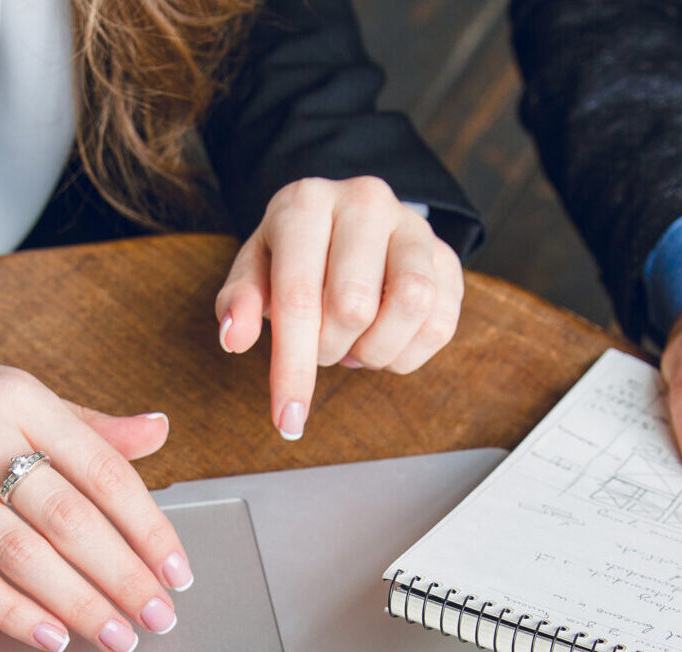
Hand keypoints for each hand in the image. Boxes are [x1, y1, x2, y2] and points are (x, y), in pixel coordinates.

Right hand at [0, 337, 192, 651]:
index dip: (148, 526)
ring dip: (79, 602)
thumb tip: (156, 434)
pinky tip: (48, 635)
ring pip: (24, 553)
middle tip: (158, 616)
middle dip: (124, 576)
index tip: (177, 570)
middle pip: (70, 518)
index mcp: (19, 397)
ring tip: (116, 635)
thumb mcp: (5, 389)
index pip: (103, 469)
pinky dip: (12, 611)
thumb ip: (83, 423)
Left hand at [214, 176, 463, 438]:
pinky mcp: (448, 254)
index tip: (288, 420)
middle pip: (354, 306)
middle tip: (322, 346)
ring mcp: (413, 225)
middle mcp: (364, 202)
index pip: (299, 296)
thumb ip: (240, 301)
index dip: (293, 367)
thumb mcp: (255, 269)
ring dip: (377, 351)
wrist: (347, 222)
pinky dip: (408, 354)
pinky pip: (441, 322)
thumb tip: (234, 338)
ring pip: (411, 306)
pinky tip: (385, 342)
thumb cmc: (294, 255)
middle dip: (331, 350)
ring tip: (355, 344)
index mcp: (306, 203)